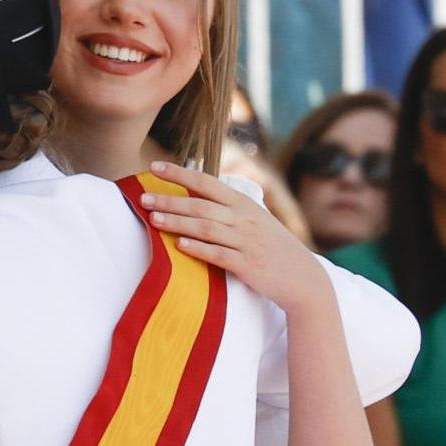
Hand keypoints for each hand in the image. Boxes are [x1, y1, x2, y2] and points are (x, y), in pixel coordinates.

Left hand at [142, 160, 323, 313]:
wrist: (302, 277)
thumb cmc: (271, 248)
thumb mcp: (253, 221)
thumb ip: (226, 209)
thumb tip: (195, 196)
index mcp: (243, 204)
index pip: (206, 183)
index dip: (179, 174)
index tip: (154, 167)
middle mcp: (244, 219)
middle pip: (200, 206)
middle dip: (170, 201)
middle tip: (143, 198)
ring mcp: (246, 241)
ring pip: (206, 228)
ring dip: (178, 223)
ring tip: (153, 220)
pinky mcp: (247, 265)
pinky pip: (219, 254)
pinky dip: (198, 249)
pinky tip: (179, 246)